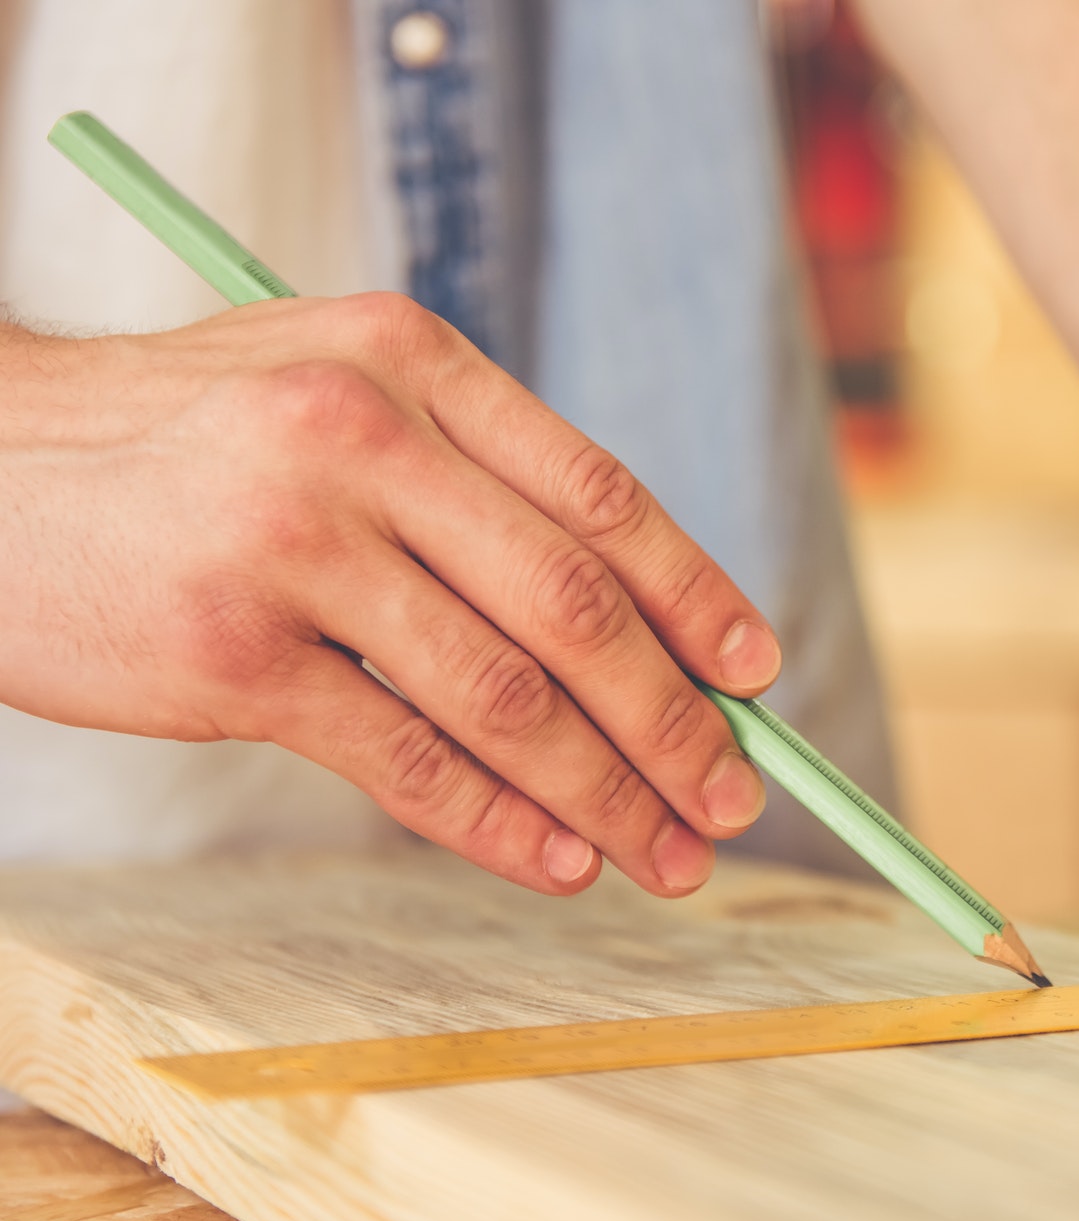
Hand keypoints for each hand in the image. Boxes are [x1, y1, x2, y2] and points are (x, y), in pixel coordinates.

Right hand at [0, 294, 776, 895]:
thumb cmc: (179, 441)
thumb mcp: (330, 393)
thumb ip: (468, 476)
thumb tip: (637, 621)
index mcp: (412, 360)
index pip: (598, 494)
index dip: (694, 594)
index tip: (757, 673)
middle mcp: (361, 438)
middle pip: (573, 603)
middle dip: (674, 717)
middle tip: (735, 795)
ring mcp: (292, 545)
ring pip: (504, 693)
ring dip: (607, 790)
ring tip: (670, 853)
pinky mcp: (229, 655)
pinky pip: (404, 759)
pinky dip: (499, 822)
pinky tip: (560, 861)